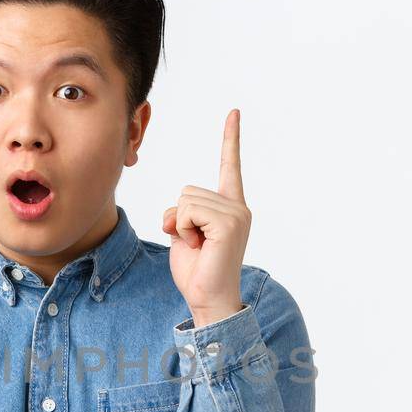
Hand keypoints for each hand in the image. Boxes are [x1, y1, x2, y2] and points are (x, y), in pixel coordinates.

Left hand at [162, 108, 250, 325]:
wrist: (208, 299)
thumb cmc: (196, 271)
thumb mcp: (183, 234)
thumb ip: (181, 212)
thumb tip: (174, 210)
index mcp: (229, 207)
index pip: (229, 166)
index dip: (230, 139)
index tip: (234, 113)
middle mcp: (237, 207)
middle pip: (187, 190)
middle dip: (179, 217)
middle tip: (194, 243)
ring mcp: (236, 214)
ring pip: (185, 200)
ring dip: (181, 226)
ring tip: (198, 247)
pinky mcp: (229, 223)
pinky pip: (188, 212)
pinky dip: (183, 230)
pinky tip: (199, 247)